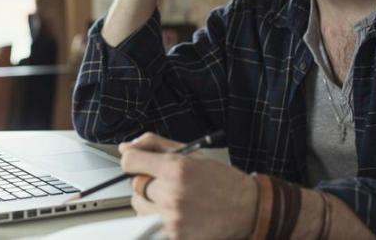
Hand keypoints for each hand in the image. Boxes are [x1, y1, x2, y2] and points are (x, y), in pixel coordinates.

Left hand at [119, 132, 257, 239]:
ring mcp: (172, 219)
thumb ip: (156, 145)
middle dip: (146, 181)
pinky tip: (178, 213)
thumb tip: (127, 147)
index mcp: (176, 169)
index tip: (137, 162)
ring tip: (173, 199)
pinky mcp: (175, 237)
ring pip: (139, 207)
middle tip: (166, 182)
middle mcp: (172, 194)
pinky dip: (158, 219)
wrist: (247, 209)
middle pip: (134, 186)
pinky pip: (150, 225)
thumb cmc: (222, 180)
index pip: (130, 162)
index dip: (132, 159)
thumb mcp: (192, 153)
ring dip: (150, 202)